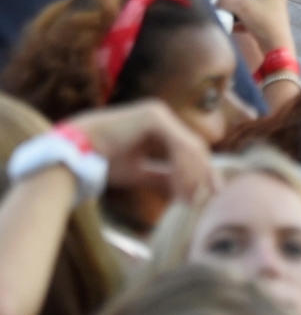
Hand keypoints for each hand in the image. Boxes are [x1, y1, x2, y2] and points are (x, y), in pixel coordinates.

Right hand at [68, 100, 216, 200]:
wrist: (77, 153)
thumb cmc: (103, 160)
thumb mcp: (138, 172)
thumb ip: (162, 177)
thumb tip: (183, 193)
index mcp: (160, 127)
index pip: (189, 148)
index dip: (201, 171)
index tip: (210, 194)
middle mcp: (162, 117)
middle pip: (194, 145)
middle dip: (203, 174)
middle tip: (203, 200)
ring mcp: (159, 114)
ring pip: (189, 146)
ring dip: (193, 174)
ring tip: (190, 199)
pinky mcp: (154, 117)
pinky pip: (177, 143)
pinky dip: (182, 167)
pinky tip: (180, 187)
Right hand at [215, 0, 293, 54]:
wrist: (277, 48)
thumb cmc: (264, 21)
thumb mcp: (242, 7)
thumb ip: (225, 1)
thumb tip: (212, 0)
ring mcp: (270, 6)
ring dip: (237, 1)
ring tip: (222, 6)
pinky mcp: (266, 20)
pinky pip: (250, 15)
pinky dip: (239, 18)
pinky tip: (227, 25)